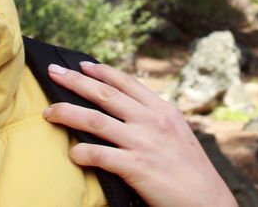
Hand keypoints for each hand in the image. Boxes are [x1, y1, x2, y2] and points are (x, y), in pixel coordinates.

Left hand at [43, 61, 236, 206]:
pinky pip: (100, 155)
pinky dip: (82, 153)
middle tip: (53, 72)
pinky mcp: (137, 167)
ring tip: (48, 113)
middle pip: (105, 95)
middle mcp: (152, 121)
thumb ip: (155, 118)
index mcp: (163, 111)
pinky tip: (72, 154)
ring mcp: (144, 143)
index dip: (102, 72)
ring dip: (68, 113)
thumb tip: (128, 107)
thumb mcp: (178, 133)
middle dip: (75, 81)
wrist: (208, 200)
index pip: (127, 83)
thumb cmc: (191, 170)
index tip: (82, 64)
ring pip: (95, 121)